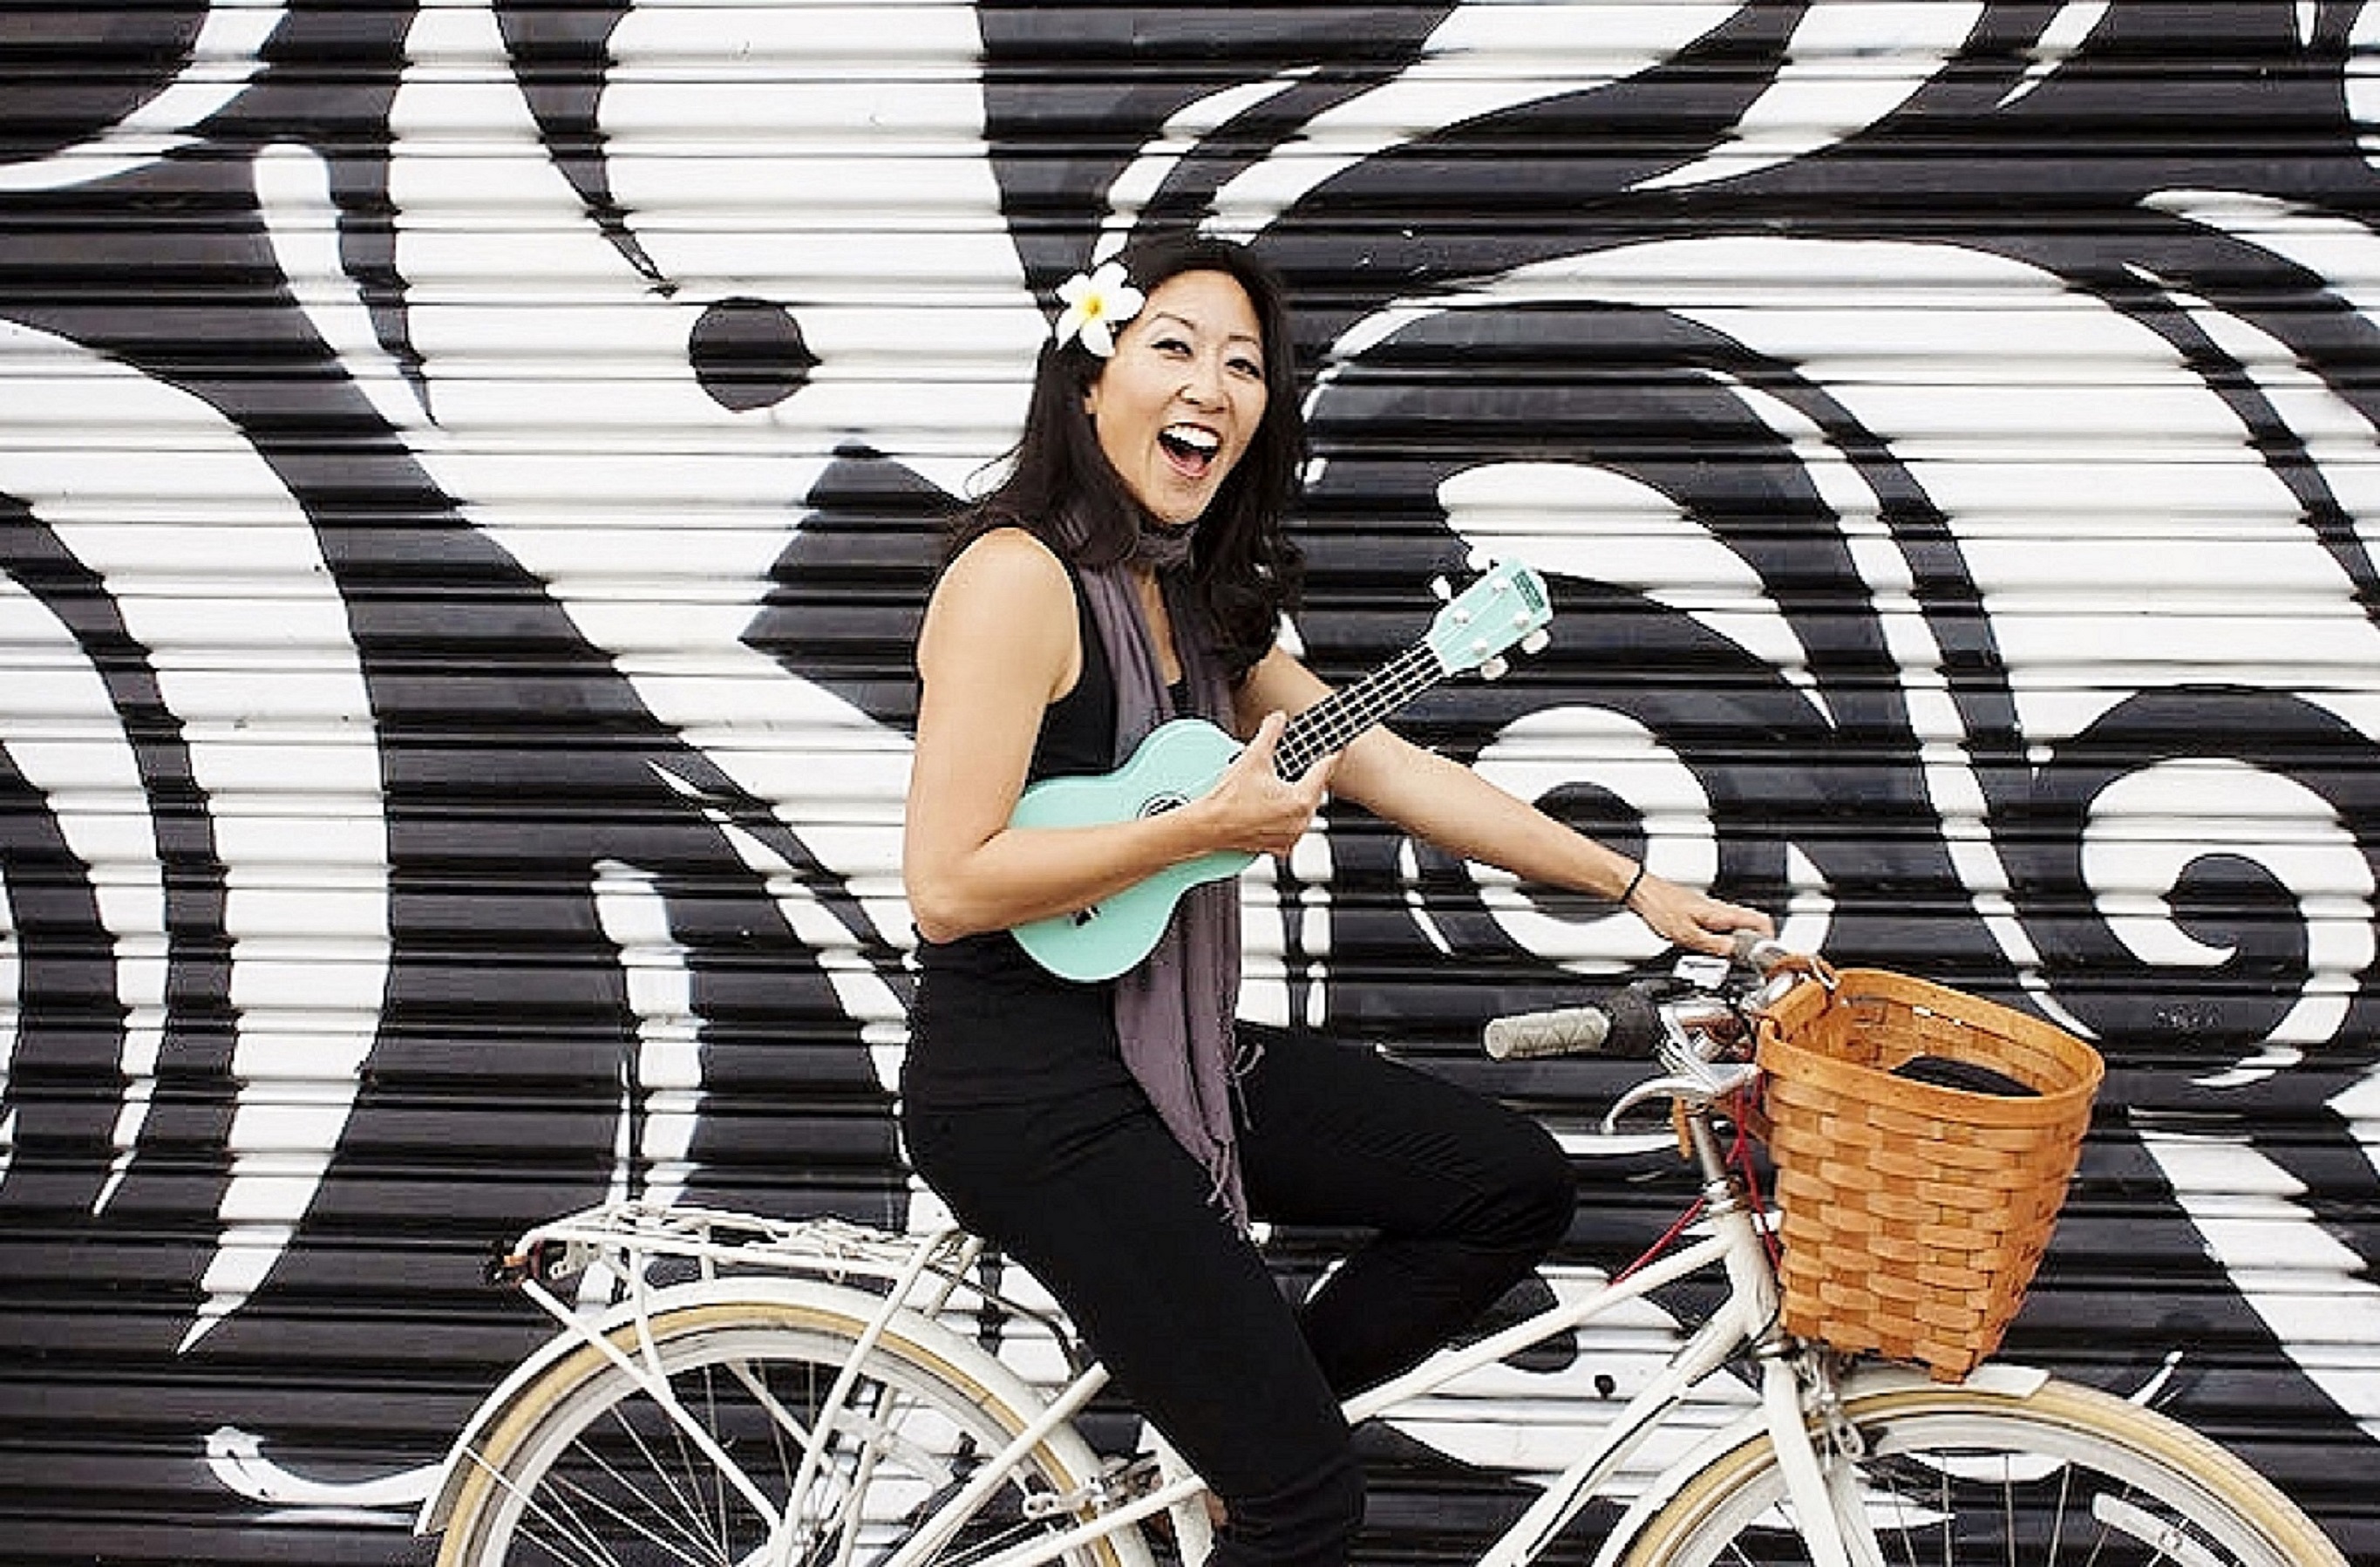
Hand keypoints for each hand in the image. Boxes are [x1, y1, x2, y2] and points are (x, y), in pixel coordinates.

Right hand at [1199, 711, 1333, 858]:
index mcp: (1300, 800)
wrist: (1208, 827)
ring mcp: (1290, 836)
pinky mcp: (1279, 845)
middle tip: (1303, 762)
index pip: (1325, 770)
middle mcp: (1300, 821)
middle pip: (1316, 791)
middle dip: (1310, 775)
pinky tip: (1274, 805)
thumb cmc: (1228, 802)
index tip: (1337, 746)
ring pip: (1305, 809)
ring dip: (1298, 796)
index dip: (1333, 754)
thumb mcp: (1252, 758)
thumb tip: (1278, 720)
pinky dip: (1287, 815)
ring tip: (1282, 784)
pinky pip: (1293, 826)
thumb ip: (1270, 733)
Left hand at [1626, 871, 1773, 957]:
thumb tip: (1733, 951)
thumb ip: (1713, 945)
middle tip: (1748, 960)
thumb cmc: (1659, 907)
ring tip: (1728, 958)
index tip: (1767, 955)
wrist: (1641, 892)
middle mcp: (1720, 909)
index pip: (1761, 921)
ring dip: (1736, 942)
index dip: (1770, 939)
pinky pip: (1720, 927)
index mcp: (1722, 913)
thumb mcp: (1686, 935)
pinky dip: (1721, 939)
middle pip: (1751, 925)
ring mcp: (1711, 910)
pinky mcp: (1701, 913)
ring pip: (1735, 926)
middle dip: (1753, 944)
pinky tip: (1709, 948)